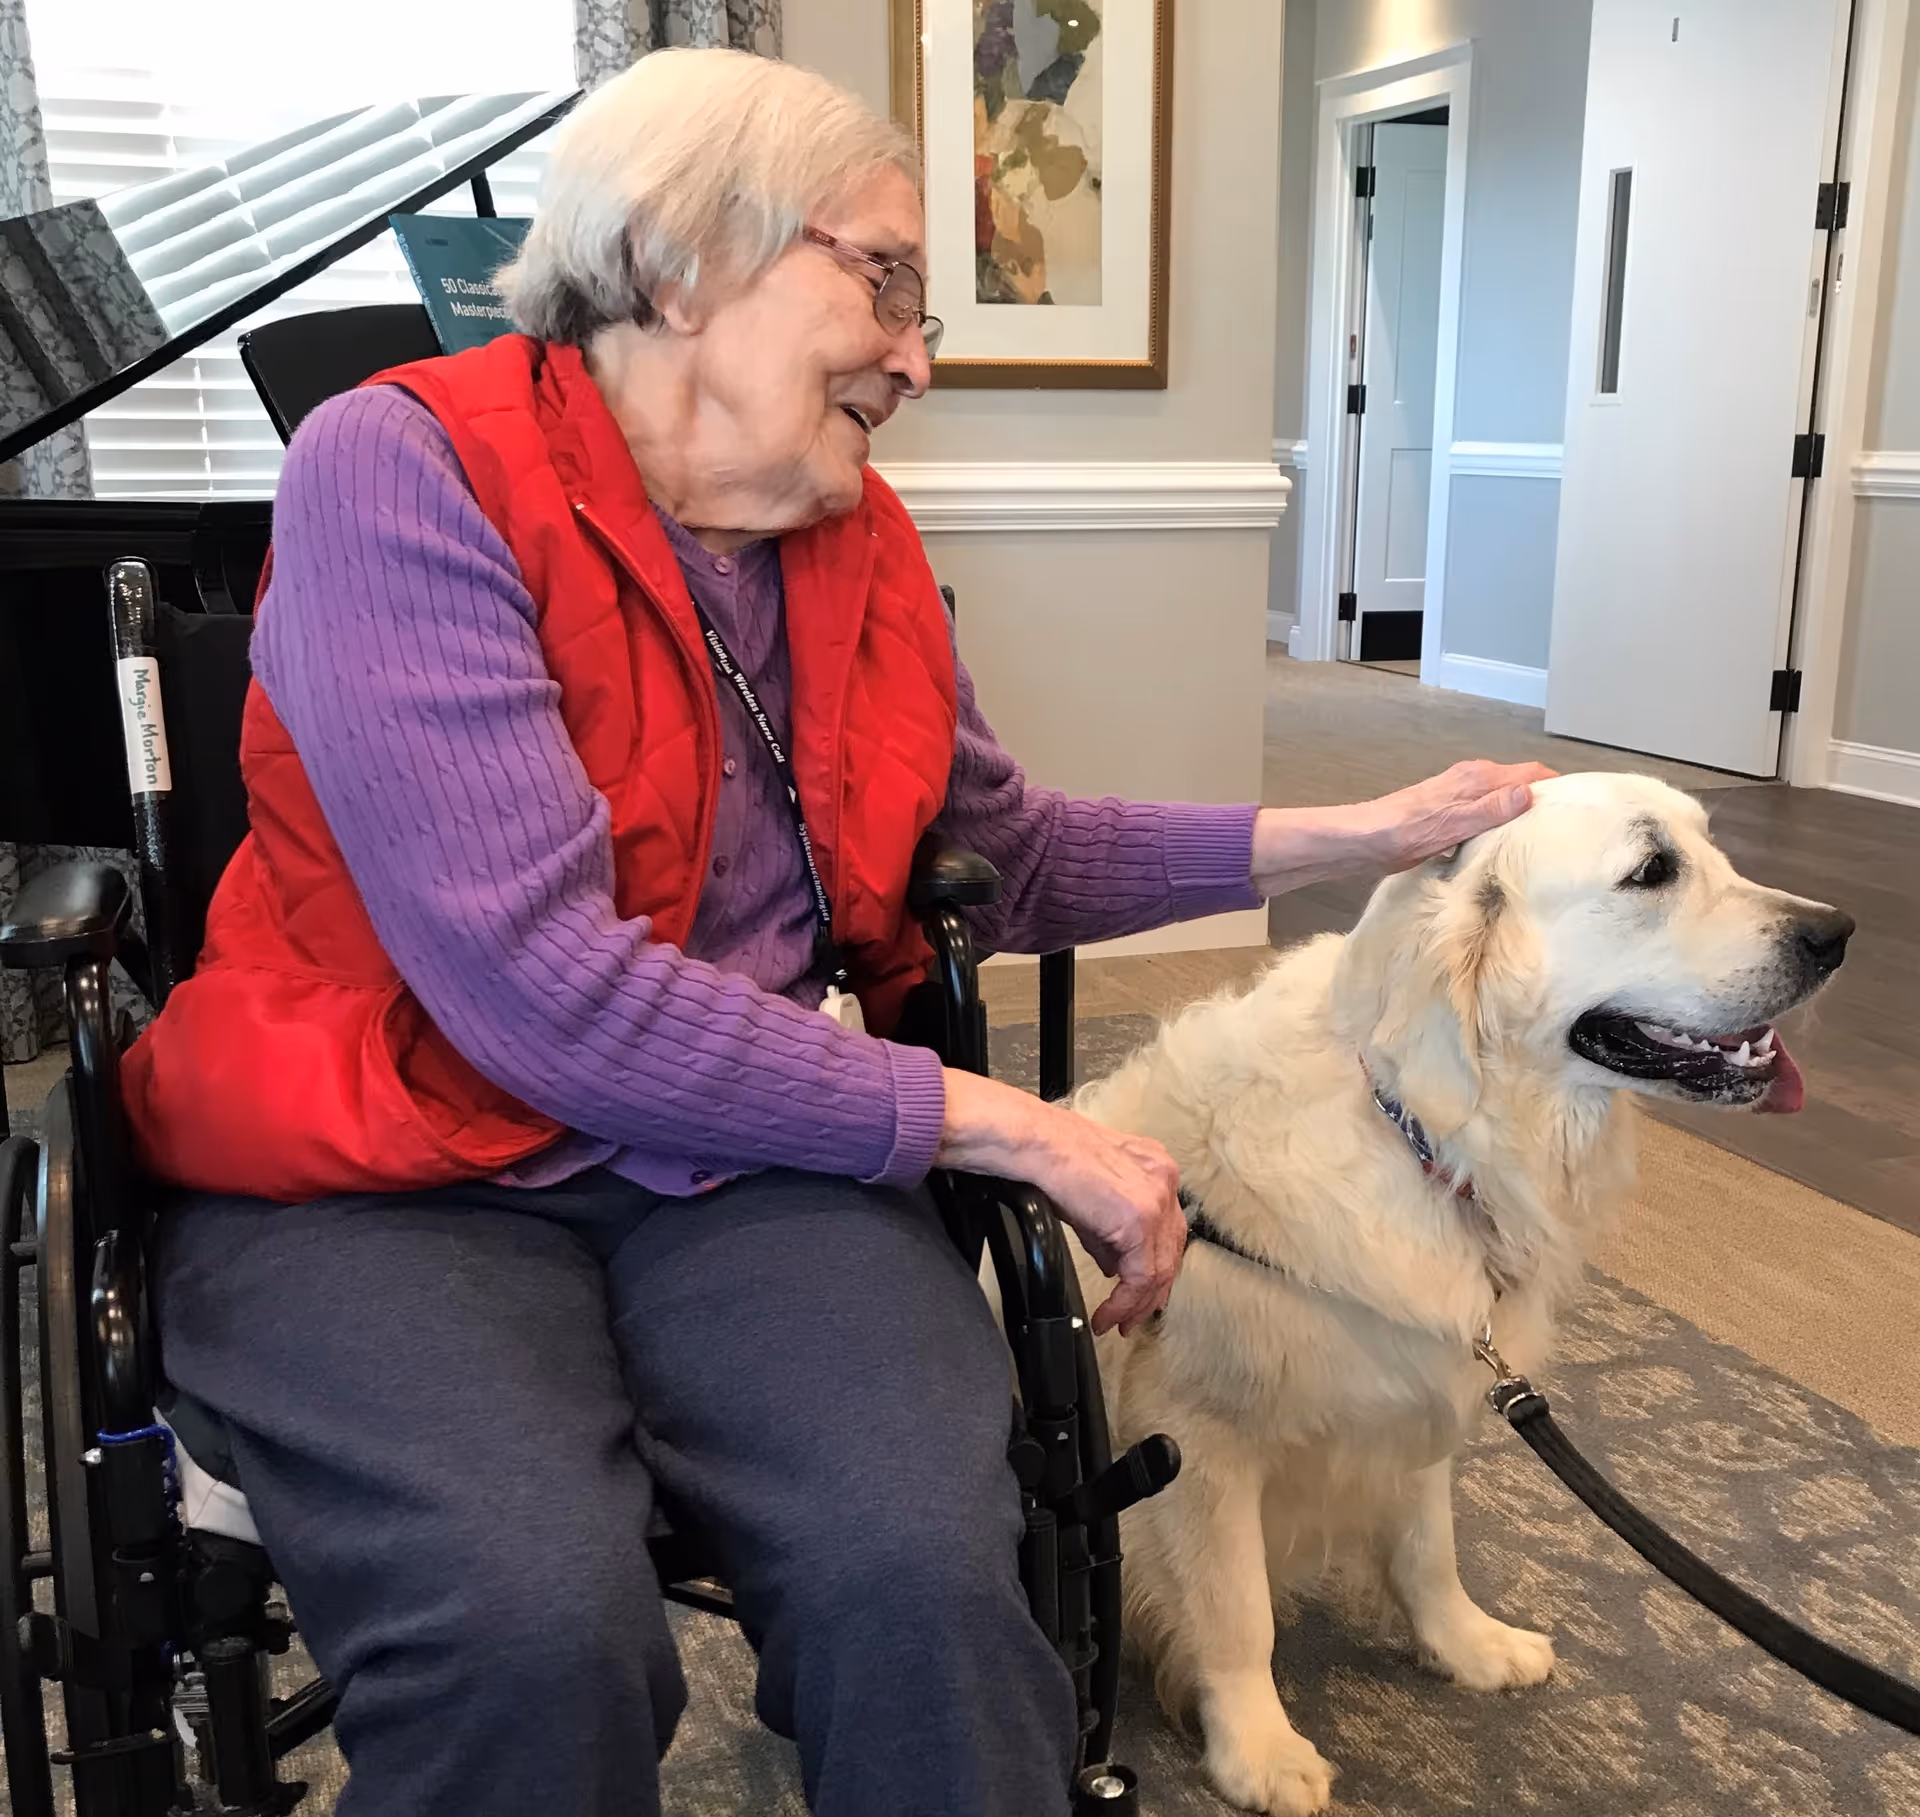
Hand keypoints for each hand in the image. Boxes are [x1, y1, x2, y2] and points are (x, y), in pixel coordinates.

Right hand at [936, 1070, 1185, 1335]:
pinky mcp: (1140, 1221)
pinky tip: (1109, 1313)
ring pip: (1162, 1268)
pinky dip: (1126, 1301)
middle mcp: (1163, 1181)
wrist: (1035, 1145)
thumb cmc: (1051, 1157)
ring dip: (1139, 1302)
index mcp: (1155, 1168)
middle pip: (1172, 1250)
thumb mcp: (1091, 1198)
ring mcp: (1156, 1200)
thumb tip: (1116, 1266)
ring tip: (1118, 1320)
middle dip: (1153, 1291)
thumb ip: (1110, 1233)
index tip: (1142, 1292)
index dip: (1157, 1266)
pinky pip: (1142, 1276)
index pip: (1169, 1229)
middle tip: (1133, 1315)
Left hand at [1361, 759, 1558, 870]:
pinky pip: (1485, 810)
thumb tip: (1530, 792)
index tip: (1577, 807)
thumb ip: (1492, 808)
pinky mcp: (1448, 809)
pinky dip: (1498, 822)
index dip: (1556, 787)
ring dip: (1519, 813)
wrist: (1364, 840)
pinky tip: (1502, 843)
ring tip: (1539, 838)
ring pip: (1502, 798)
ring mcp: (1459, 793)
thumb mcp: (1455, 824)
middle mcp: (1471, 778)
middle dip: (1542, 800)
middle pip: (1520, 784)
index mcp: (1478, 778)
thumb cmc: (1406, 832)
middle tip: (1562, 828)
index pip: (1532, 773)